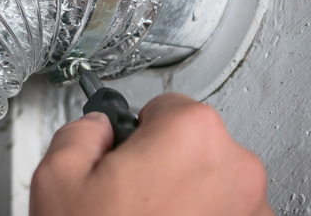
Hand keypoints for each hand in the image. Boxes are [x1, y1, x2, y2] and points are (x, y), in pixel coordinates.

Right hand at [30, 93, 273, 215]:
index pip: (165, 105)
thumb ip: (81, 130)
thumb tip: (98, 127)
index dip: (136, 131)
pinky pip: (225, 214)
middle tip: (128, 195)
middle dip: (162, 162)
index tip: (125, 154)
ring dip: (185, 194)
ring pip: (211, 181)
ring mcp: (253, 210)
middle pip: (192, 143)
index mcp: (191, 134)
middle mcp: (235, 168)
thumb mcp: (58, 176)